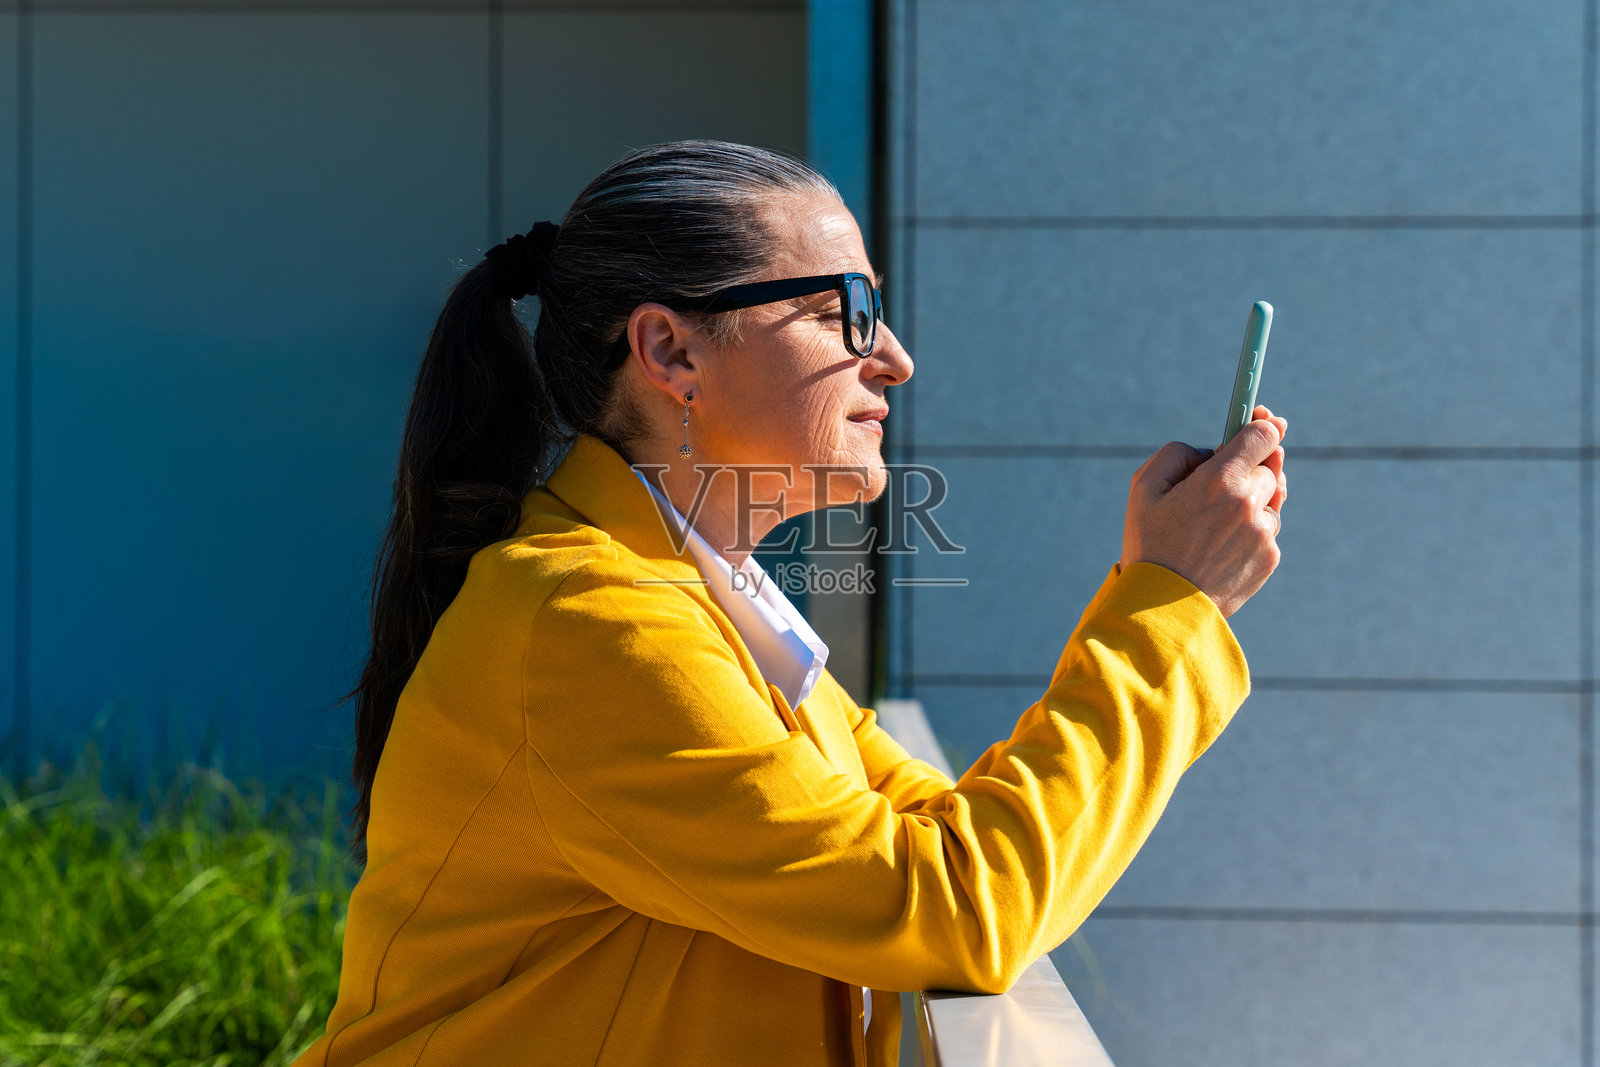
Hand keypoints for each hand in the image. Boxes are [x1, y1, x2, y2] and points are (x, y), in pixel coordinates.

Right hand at [1120, 405, 1287, 617]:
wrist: (1163, 610)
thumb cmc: (1148, 545)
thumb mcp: (1143, 489)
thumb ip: (1176, 453)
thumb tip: (1207, 451)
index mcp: (1219, 481)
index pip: (1262, 436)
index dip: (1263, 424)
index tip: (1261, 420)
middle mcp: (1249, 504)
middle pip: (1269, 467)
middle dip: (1249, 469)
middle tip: (1221, 483)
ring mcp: (1263, 534)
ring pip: (1271, 500)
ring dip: (1251, 502)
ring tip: (1215, 523)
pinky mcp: (1269, 559)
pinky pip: (1266, 531)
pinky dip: (1249, 531)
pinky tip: (1220, 547)